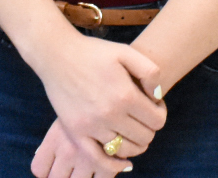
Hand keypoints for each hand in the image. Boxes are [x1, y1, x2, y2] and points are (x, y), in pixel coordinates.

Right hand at [29, 32, 164, 171]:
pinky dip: (114, 165)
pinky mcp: (76, 132)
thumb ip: (150, 71)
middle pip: (145, 137)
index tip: (153, 105)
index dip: (160, 113)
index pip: (157, 120)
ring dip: (135, 144)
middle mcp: (110, 114)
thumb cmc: (93, 52)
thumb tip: (158, 97)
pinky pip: (99, 159)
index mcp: (125, 95)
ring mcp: (92, 126)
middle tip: (142, 116)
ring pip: (126, 150)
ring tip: (131, 130)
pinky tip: (124, 163)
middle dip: (149, 128)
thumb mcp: (126, 51)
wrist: (56, 54)